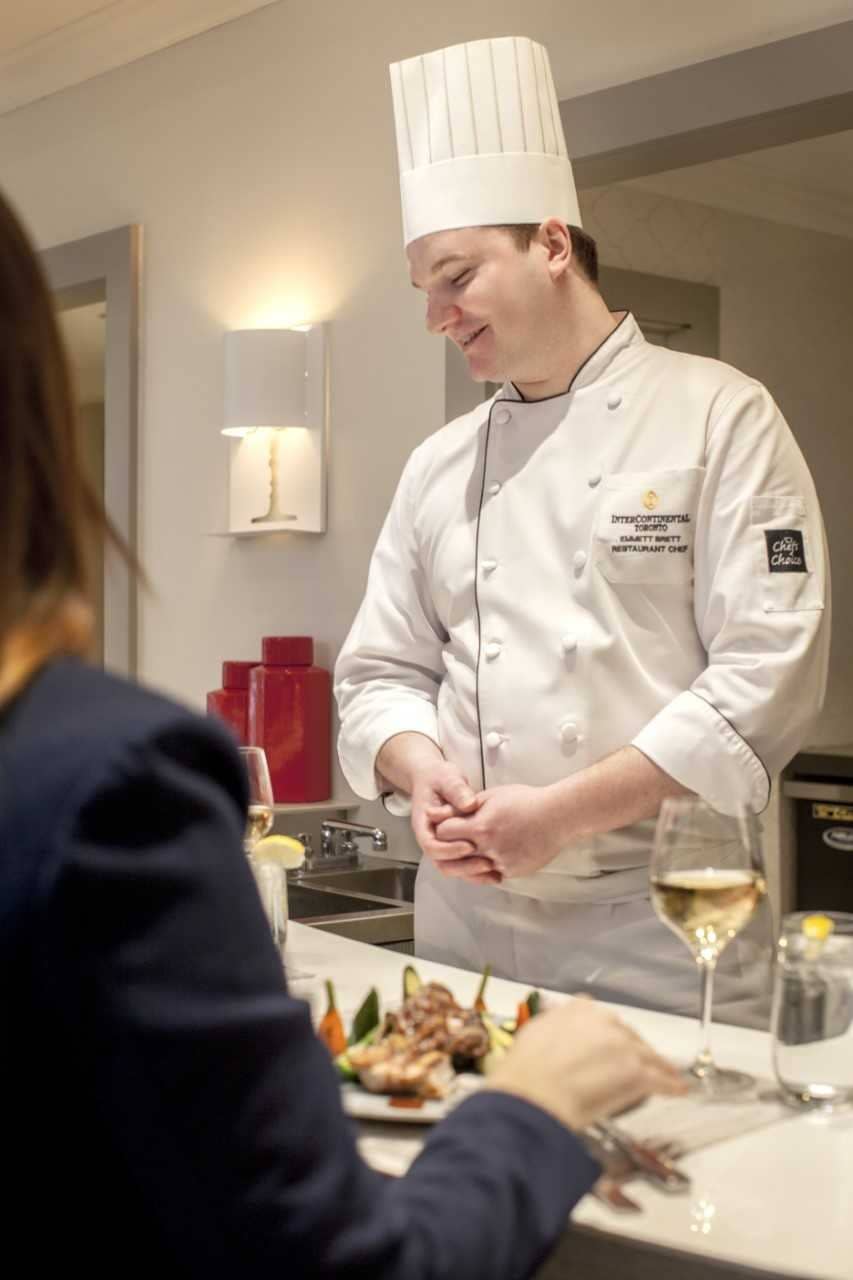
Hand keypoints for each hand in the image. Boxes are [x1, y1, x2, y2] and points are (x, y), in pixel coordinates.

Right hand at [410, 761, 499, 882]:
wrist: (434, 780)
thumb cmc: (439, 778)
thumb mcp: (447, 778)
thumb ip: (456, 790)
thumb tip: (470, 805)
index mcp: (424, 824)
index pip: (431, 845)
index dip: (450, 849)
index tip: (471, 845)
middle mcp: (431, 839)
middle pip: (442, 863)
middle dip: (464, 867)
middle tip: (488, 863)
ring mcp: (443, 845)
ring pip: (453, 868)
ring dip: (473, 873)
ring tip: (496, 873)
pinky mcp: (455, 846)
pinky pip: (463, 864)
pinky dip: (478, 871)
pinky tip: (497, 871)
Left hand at [432, 783, 565, 879]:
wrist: (557, 816)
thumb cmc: (525, 801)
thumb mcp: (491, 796)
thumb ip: (462, 807)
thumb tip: (434, 813)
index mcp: (480, 826)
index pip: (443, 834)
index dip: (443, 828)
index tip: (449, 825)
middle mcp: (487, 848)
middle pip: (452, 855)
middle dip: (451, 847)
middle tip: (457, 840)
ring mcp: (500, 863)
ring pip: (471, 869)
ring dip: (468, 861)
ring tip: (478, 848)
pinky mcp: (513, 872)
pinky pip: (491, 874)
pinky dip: (489, 867)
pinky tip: (497, 854)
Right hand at [487, 999, 686, 1131]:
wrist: (531, 1095)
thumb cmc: (524, 1073)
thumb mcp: (535, 1036)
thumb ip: (557, 1032)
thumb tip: (562, 1043)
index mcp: (578, 1008)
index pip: (604, 1020)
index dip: (611, 1038)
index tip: (614, 1049)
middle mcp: (603, 1020)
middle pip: (629, 1036)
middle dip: (634, 1052)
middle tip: (637, 1069)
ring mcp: (622, 1044)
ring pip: (647, 1056)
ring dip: (658, 1067)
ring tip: (669, 1078)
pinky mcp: (635, 1071)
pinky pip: (659, 1079)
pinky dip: (669, 1086)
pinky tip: (677, 1091)